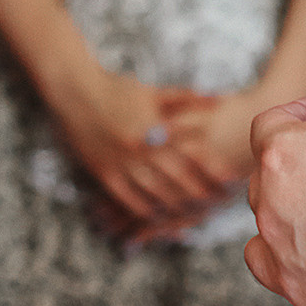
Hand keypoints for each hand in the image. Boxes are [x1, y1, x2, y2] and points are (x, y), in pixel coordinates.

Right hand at [48, 66, 230, 228]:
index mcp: (156, 127)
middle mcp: (140, 148)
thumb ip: (188, 99)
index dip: (212, 170)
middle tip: (218, 204)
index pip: (192, 155)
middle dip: (201, 194)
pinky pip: (131, 200)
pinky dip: (148, 212)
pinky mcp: (105, 174)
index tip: (230, 179)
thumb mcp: (154, 92)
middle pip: (178, 180)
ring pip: (157, 195)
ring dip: (178, 207)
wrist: (75, 90)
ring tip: (196, 214)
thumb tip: (221, 99)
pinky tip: (162, 217)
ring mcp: (121, 163)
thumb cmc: (117, 89)